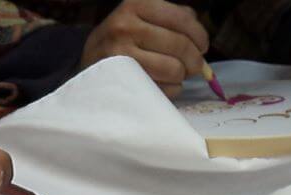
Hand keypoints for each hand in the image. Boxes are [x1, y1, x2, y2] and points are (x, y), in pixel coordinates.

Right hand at [81, 0, 208, 96]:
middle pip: (180, 46)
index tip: (203, 47)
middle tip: (194, 67)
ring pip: (173, 69)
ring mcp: (119, 54)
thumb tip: (201, 41)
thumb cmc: (122, 39)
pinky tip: (163, 85)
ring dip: (180, 76)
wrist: (86, 62)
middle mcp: (125, 26)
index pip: (182, 19)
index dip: (200, 36)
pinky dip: (169, 90)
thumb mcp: (142, 16)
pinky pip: (161, 89)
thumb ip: (172, 18)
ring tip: (176, 75)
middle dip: (194, 60)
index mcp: (136, 4)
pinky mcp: (119, 80)